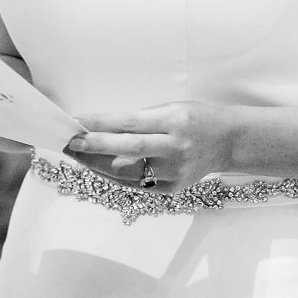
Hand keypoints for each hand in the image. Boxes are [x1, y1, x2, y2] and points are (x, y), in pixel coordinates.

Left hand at [63, 101, 240, 191]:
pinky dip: (113, 175)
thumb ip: (138, 120)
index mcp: (174, 121)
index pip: (128, 124)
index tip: (75, 121)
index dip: (99, 124)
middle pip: (126, 150)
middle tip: (69, 142)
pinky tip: (96, 167)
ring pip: (127, 172)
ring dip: (96, 164)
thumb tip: (99, 126)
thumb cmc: (195, 118)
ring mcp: (174, 172)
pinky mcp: (172, 188)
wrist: (228, 142)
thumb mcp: (169, 109)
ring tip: (76, 155)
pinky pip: (136, 184)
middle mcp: (175, 148)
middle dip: (93, 147)